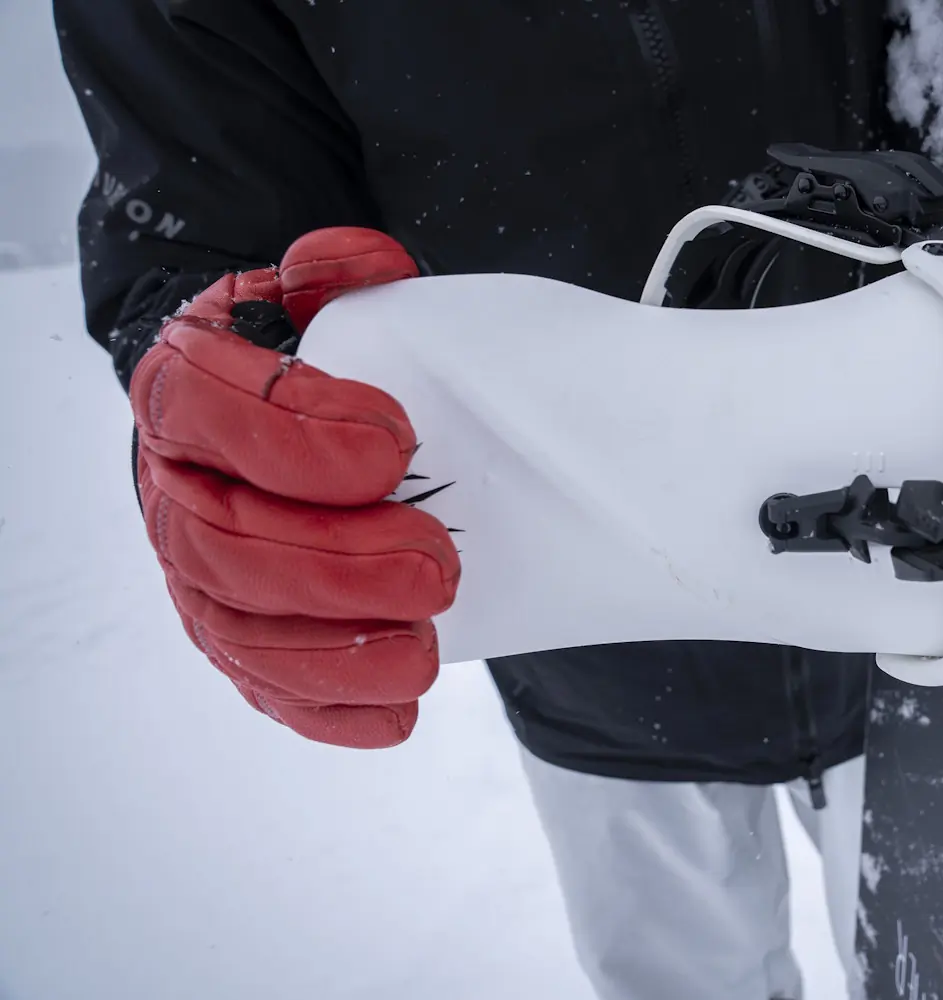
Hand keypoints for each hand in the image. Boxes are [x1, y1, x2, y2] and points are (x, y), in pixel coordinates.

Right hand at [130, 228, 460, 747]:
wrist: (269, 421)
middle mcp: (176, 490)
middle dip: (332, 566)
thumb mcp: (316, 299)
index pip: (207, 408)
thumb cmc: (306, 362)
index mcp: (187, 392)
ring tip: (426, 650)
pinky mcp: (239, 636)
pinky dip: (329, 711)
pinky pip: (265, 689)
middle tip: (437, 566)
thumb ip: (339, 275)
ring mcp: (198, 576)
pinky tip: (398, 715)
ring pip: (237, 632)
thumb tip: (364, 265)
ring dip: (334, 654)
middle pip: (224, 543)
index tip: (396, 442)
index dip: (293, 431)